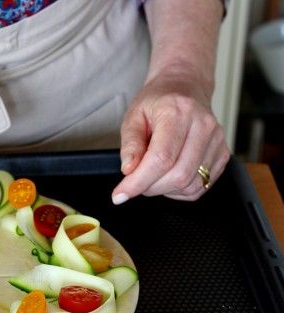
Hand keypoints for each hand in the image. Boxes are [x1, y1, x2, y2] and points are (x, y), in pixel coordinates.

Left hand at [112, 71, 229, 203]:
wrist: (185, 87)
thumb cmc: (158, 102)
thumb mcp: (133, 116)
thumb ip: (130, 145)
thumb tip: (129, 171)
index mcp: (179, 113)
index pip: (161, 158)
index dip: (139, 182)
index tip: (120, 194)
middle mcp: (203, 127)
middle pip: (178, 175)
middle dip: (150, 188)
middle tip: (135, 182)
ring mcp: (217, 141)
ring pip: (191, 185)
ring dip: (164, 190)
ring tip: (151, 175)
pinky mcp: (223, 154)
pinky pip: (201, 186)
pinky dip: (180, 190)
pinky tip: (168, 176)